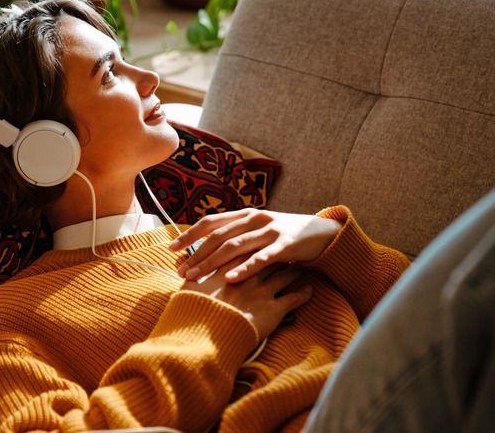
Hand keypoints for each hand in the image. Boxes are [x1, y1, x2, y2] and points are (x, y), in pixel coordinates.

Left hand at [170, 208, 341, 282]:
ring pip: (235, 246)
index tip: (171, 249)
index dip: (189, 235)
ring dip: (212, 262)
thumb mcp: (259, 232)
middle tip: (180, 271)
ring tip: (196, 277)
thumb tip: (205, 250)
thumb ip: (237, 237)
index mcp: (245, 214)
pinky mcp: (286, 244)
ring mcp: (270, 230)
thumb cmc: (285, 236)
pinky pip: (262, 258)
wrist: (323, 233)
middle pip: (218, 236)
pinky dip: (244, 268)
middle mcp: (255, 218)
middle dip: (196, 254)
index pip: (210, 222)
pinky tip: (230, 279)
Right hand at [181, 256, 311, 341]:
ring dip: (293, 269)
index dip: (252, 243)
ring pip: (284, 274)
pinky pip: (294, 299)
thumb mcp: (189, 290)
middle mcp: (249, 274)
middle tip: (284, 247)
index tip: (258, 239)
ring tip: (299, 265)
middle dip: (276, 250)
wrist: (207, 334)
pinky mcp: (275, 309)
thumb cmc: (195, 311)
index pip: (244, 248)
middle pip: (267, 256)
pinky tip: (310, 290)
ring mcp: (263, 290)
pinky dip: (303, 294)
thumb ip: (192, 278)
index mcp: (229, 266)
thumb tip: (186, 273)